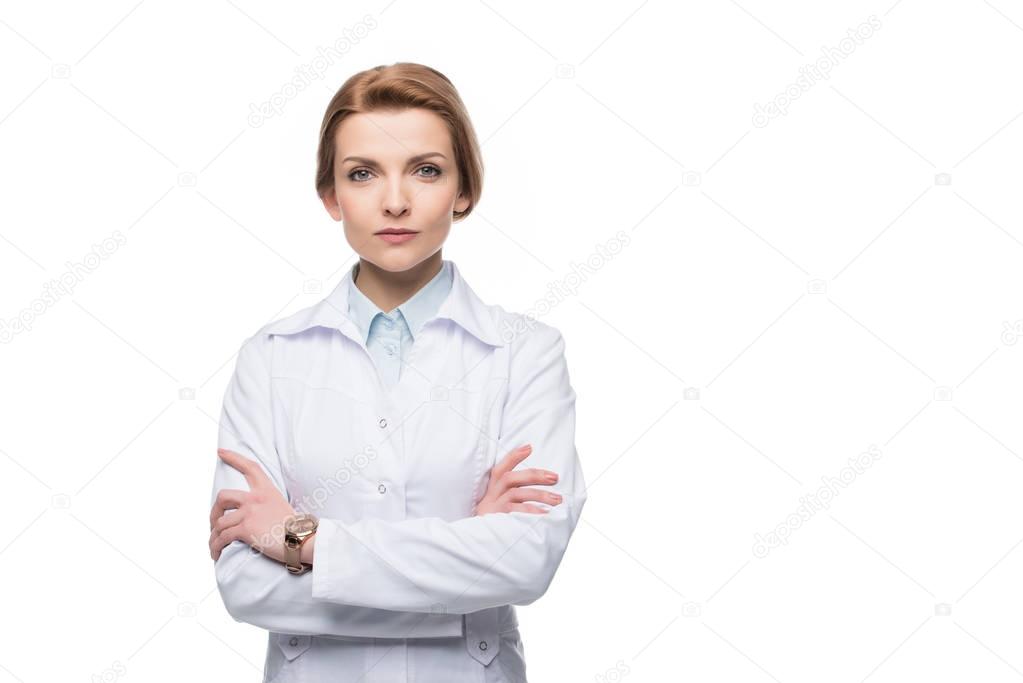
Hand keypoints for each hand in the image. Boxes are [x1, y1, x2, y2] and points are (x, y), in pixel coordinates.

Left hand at [209, 448, 295, 562]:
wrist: (301, 540)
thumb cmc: (295, 529)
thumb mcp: (282, 507)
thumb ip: (265, 505)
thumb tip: (252, 515)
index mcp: (266, 490)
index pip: (249, 467)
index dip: (234, 458)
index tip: (220, 452)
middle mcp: (255, 498)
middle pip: (222, 497)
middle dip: (213, 512)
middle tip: (214, 523)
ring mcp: (249, 513)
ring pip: (219, 523)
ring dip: (213, 537)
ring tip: (214, 546)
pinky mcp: (245, 529)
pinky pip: (222, 538)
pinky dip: (215, 547)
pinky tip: (216, 554)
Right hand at [473, 444, 561, 515]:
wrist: (477, 544)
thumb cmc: (495, 520)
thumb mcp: (498, 504)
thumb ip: (515, 492)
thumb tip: (543, 482)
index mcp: (493, 489)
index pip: (501, 469)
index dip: (513, 456)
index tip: (529, 447)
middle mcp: (492, 496)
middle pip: (511, 478)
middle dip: (535, 475)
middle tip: (555, 477)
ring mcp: (494, 508)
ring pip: (517, 494)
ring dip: (539, 495)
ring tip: (557, 499)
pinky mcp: (498, 521)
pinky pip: (517, 513)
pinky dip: (532, 513)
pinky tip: (546, 515)